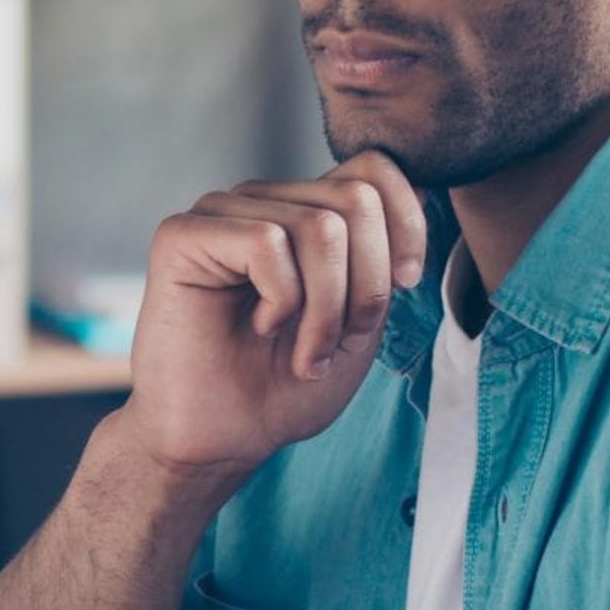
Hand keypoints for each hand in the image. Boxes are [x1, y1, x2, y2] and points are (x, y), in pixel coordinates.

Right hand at [116, 153, 430, 477]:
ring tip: (304, 352)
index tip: (405, 285)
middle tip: (340, 340)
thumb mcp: (361, 315)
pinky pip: (268, 243)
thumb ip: (384, 254)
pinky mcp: (182, 235)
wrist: (221, 440)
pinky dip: (282, 301)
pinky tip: (260, 328)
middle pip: (356, 200)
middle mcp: (262, 200)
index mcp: (303, 211)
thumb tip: (426, 189)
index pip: (374, 169)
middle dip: (367, 284)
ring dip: (327, 309)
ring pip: (320, 227)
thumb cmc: (284, 387)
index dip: (407, 224)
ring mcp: (221, 213)